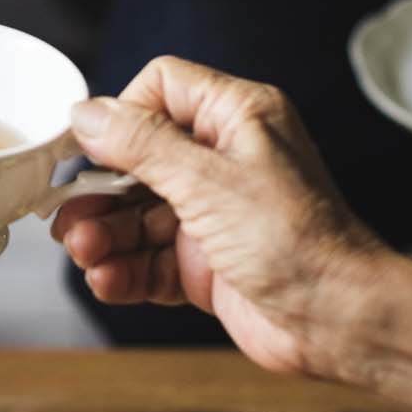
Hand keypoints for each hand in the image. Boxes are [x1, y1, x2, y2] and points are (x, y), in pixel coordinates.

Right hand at [53, 57, 391, 378]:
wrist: (342, 322)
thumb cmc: (299, 242)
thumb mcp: (207, 181)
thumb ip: (142, 144)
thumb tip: (88, 114)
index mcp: (237, 119)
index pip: (161, 89)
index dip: (121, 115)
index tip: (88, 149)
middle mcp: (223, 160)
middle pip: (135, 158)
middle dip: (99, 191)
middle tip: (69, 215)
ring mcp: (212, 213)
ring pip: (134, 213)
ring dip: (104, 235)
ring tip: (86, 254)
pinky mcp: (204, 262)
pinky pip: (146, 258)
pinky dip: (122, 269)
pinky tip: (107, 279)